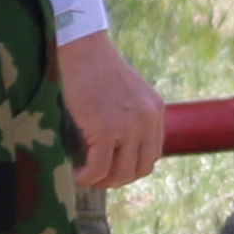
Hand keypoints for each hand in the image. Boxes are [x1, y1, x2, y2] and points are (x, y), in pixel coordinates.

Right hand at [59, 32, 166, 195]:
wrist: (83, 50)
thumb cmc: (97, 70)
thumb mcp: (128, 93)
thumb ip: (132, 116)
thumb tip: (121, 148)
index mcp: (156, 111)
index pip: (153, 154)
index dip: (132, 167)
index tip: (112, 168)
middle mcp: (148, 120)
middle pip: (141, 168)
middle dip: (119, 179)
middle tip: (97, 178)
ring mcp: (129, 126)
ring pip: (121, 173)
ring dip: (103, 182)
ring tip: (86, 176)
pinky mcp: (106, 130)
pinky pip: (99, 168)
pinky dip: (87, 177)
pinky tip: (77, 173)